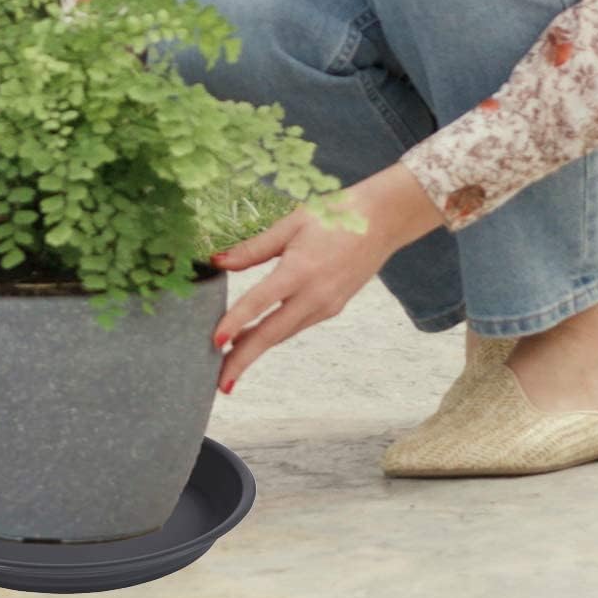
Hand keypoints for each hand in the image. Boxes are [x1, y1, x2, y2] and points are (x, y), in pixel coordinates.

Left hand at [209, 163, 444, 393]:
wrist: (382, 221)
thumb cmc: (334, 215)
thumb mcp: (290, 224)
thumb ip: (254, 248)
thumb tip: (218, 261)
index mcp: (301, 270)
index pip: (260, 302)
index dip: (236, 323)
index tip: (215, 342)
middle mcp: (315, 295)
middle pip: (272, 334)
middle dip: (243, 359)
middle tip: (219, 382)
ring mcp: (327, 305)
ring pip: (284, 333)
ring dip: (256, 349)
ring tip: (227, 363)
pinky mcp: (333, 307)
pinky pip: (297, 325)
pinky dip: (275, 334)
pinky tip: (257, 336)